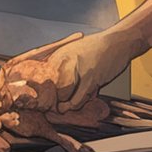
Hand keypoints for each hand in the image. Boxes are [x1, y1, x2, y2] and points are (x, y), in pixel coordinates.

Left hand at [1, 29, 144, 112]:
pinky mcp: (90, 80)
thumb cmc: (96, 47)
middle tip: (44, 106)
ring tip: (57, 108)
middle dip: (45, 99)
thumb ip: (60, 64)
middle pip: (48, 87)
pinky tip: (69, 107)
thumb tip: (51, 79)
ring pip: (62, 95)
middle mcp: (64, 62)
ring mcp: (77, 71)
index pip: (40, 75)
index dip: (36, 89)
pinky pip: (77, 98)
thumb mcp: (71, 50)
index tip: (33, 97)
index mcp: (58, 55)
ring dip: (60, 104)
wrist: (117, 42)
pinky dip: (72, 105)